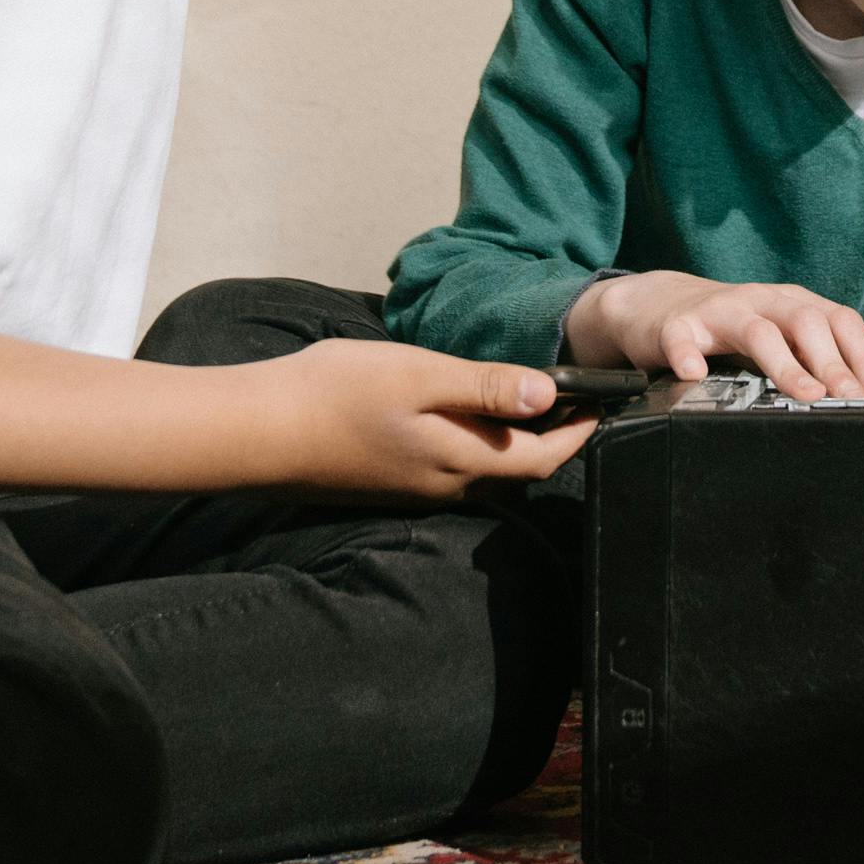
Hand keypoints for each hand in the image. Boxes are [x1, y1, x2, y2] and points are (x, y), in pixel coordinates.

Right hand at [246, 338, 597, 498]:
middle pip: (518, 467)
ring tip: (531, 397)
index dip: (578, 433)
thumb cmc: (336, 393)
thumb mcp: (417, 376)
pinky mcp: (391, 480)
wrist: (258, 431)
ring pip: (484, 467)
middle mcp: (444, 484)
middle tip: (578, 397)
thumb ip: (483, 386)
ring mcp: (415, 487)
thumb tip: (548, 395)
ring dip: (514, 438)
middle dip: (554, 436)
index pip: (542, 458)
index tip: (605, 402)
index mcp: (459, 460)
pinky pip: (452, 465)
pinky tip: (468, 410)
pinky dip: (478, 440)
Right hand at [567, 272, 863, 400]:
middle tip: (848, 399)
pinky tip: (694, 375)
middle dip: (832, 363)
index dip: (863, 355)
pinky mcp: (676, 325)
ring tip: (803, 394)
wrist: (657, 305)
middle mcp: (761, 301)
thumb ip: (812, 358)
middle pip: (805, 323)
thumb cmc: (728, 327)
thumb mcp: (778, 335)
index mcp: (792, 304)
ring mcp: (719, 311)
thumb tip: (859, 397)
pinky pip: (681, 338)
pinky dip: (688, 355)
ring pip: (756, 331)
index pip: (840, 320)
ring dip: (784, 364)